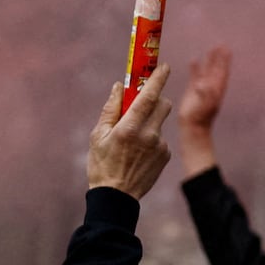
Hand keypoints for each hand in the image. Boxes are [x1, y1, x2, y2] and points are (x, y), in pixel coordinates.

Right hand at [87, 64, 172, 199]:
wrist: (116, 198)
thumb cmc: (102, 165)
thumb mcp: (98, 136)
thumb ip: (110, 109)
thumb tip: (119, 87)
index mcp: (129, 127)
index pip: (149, 95)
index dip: (158, 78)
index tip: (163, 66)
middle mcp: (148, 135)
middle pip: (163, 104)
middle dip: (156, 98)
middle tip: (144, 102)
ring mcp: (160, 146)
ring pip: (161, 122)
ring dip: (151, 122)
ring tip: (135, 138)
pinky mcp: (165, 156)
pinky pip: (161, 139)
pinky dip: (152, 139)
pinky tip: (139, 153)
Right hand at [179, 47, 230, 130]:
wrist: (193, 126)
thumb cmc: (201, 117)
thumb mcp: (206, 106)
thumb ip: (206, 94)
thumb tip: (201, 84)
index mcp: (218, 88)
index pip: (223, 71)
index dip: (225, 60)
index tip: (227, 49)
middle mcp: (211, 85)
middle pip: (216, 67)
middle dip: (219, 57)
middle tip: (221, 44)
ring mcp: (202, 86)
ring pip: (207, 69)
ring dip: (209, 60)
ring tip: (211, 48)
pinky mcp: (192, 89)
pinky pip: (194, 75)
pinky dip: (195, 67)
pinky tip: (193, 59)